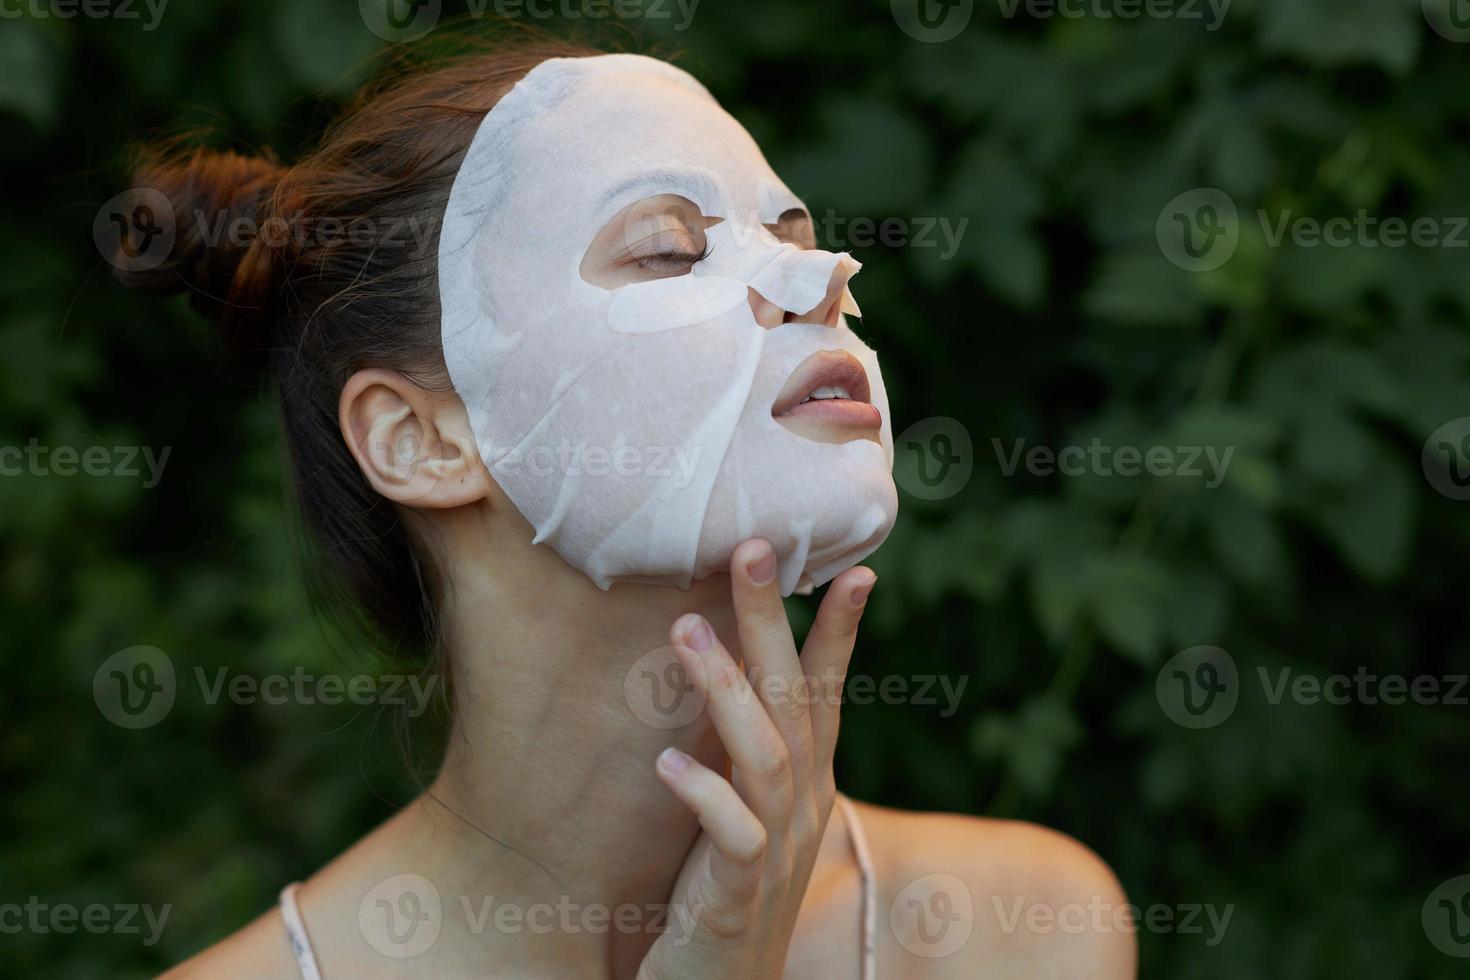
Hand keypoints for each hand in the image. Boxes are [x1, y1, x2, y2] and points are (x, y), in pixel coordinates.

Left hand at [637, 539, 876, 979]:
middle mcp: (802, 807)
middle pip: (796, 699)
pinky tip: (667, 762)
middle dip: (775, 622)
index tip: (856, 568)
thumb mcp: (745, 813)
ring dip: (729, 689)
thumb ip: (748, 752)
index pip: (826, 692)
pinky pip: (733, 835)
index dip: (840, 632)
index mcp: (805, 783)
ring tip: (687, 626)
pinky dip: (704, 795)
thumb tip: (729, 674)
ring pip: (766, 754)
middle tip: (752, 548)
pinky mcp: (739, 895)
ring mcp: (776, 850)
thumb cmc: (725, 893)